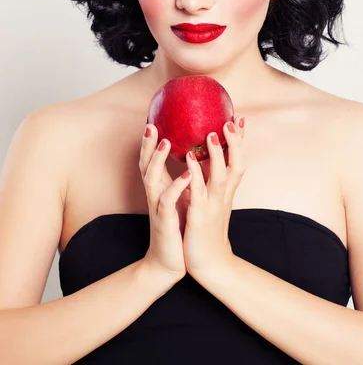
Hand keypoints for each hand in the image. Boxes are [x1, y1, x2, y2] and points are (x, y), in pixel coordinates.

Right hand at [139, 123, 191, 281]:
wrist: (170, 262)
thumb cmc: (177, 228)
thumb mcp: (181, 199)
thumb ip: (183, 178)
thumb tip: (195, 158)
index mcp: (161, 188)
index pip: (154, 159)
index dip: (153, 140)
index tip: (156, 118)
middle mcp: (156, 194)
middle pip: (147, 164)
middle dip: (148, 144)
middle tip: (151, 124)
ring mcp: (158, 207)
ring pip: (153, 179)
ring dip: (158, 159)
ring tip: (166, 141)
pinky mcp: (165, 222)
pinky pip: (168, 202)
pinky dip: (176, 187)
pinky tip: (188, 175)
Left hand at [182, 115, 245, 277]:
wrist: (211, 265)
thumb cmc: (208, 231)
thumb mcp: (215, 203)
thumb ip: (214, 182)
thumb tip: (211, 162)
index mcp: (226, 191)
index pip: (237, 160)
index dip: (240, 140)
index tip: (241, 118)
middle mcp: (224, 196)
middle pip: (236, 164)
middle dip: (235, 143)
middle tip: (233, 121)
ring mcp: (213, 206)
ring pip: (219, 177)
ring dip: (217, 155)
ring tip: (211, 134)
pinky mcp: (199, 217)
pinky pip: (198, 193)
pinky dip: (195, 175)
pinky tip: (188, 160)